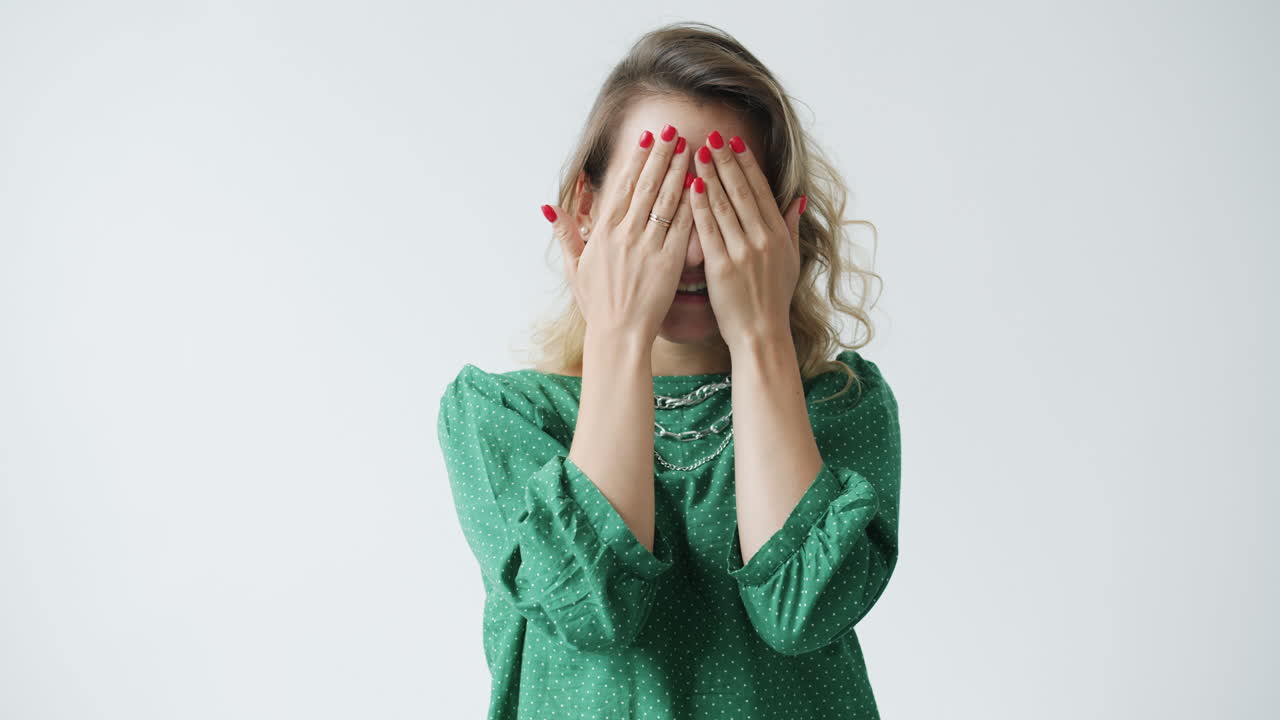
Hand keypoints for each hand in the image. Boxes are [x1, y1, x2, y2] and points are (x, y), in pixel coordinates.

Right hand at [541, 125, 694, 342]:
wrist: (619, 334)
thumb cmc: (597, 304)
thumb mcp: (574, 267)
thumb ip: (565, 233)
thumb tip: (548, 207)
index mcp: (603, 231)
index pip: (623, 186)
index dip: (637, 160)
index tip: (647, 139)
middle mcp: (626, 233)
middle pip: (647, 184)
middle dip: (661, 155)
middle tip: (673, 131)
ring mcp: (649, 245)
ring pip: (667, 199)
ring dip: (679, 170)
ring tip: (690, 148)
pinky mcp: (670, 261)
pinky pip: (683, 225)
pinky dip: (692, 203)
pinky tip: (702, 184)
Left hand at [689, 131, 805, 351]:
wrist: (761, 334)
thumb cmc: (773, 299)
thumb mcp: (791, 261)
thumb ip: (792, 227)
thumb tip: (798, 199)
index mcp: (779, 235)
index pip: (761, 191)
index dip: (747, 164)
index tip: (735, 143)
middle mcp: (763, 239)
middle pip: (741, 191)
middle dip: (726, 160)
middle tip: (712, 135)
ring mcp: (743, 252)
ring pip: (723, 205)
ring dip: (709, 175)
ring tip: (697, 151)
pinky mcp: (721, 267)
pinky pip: (708, 229)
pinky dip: (699, 205)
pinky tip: (690, 185)